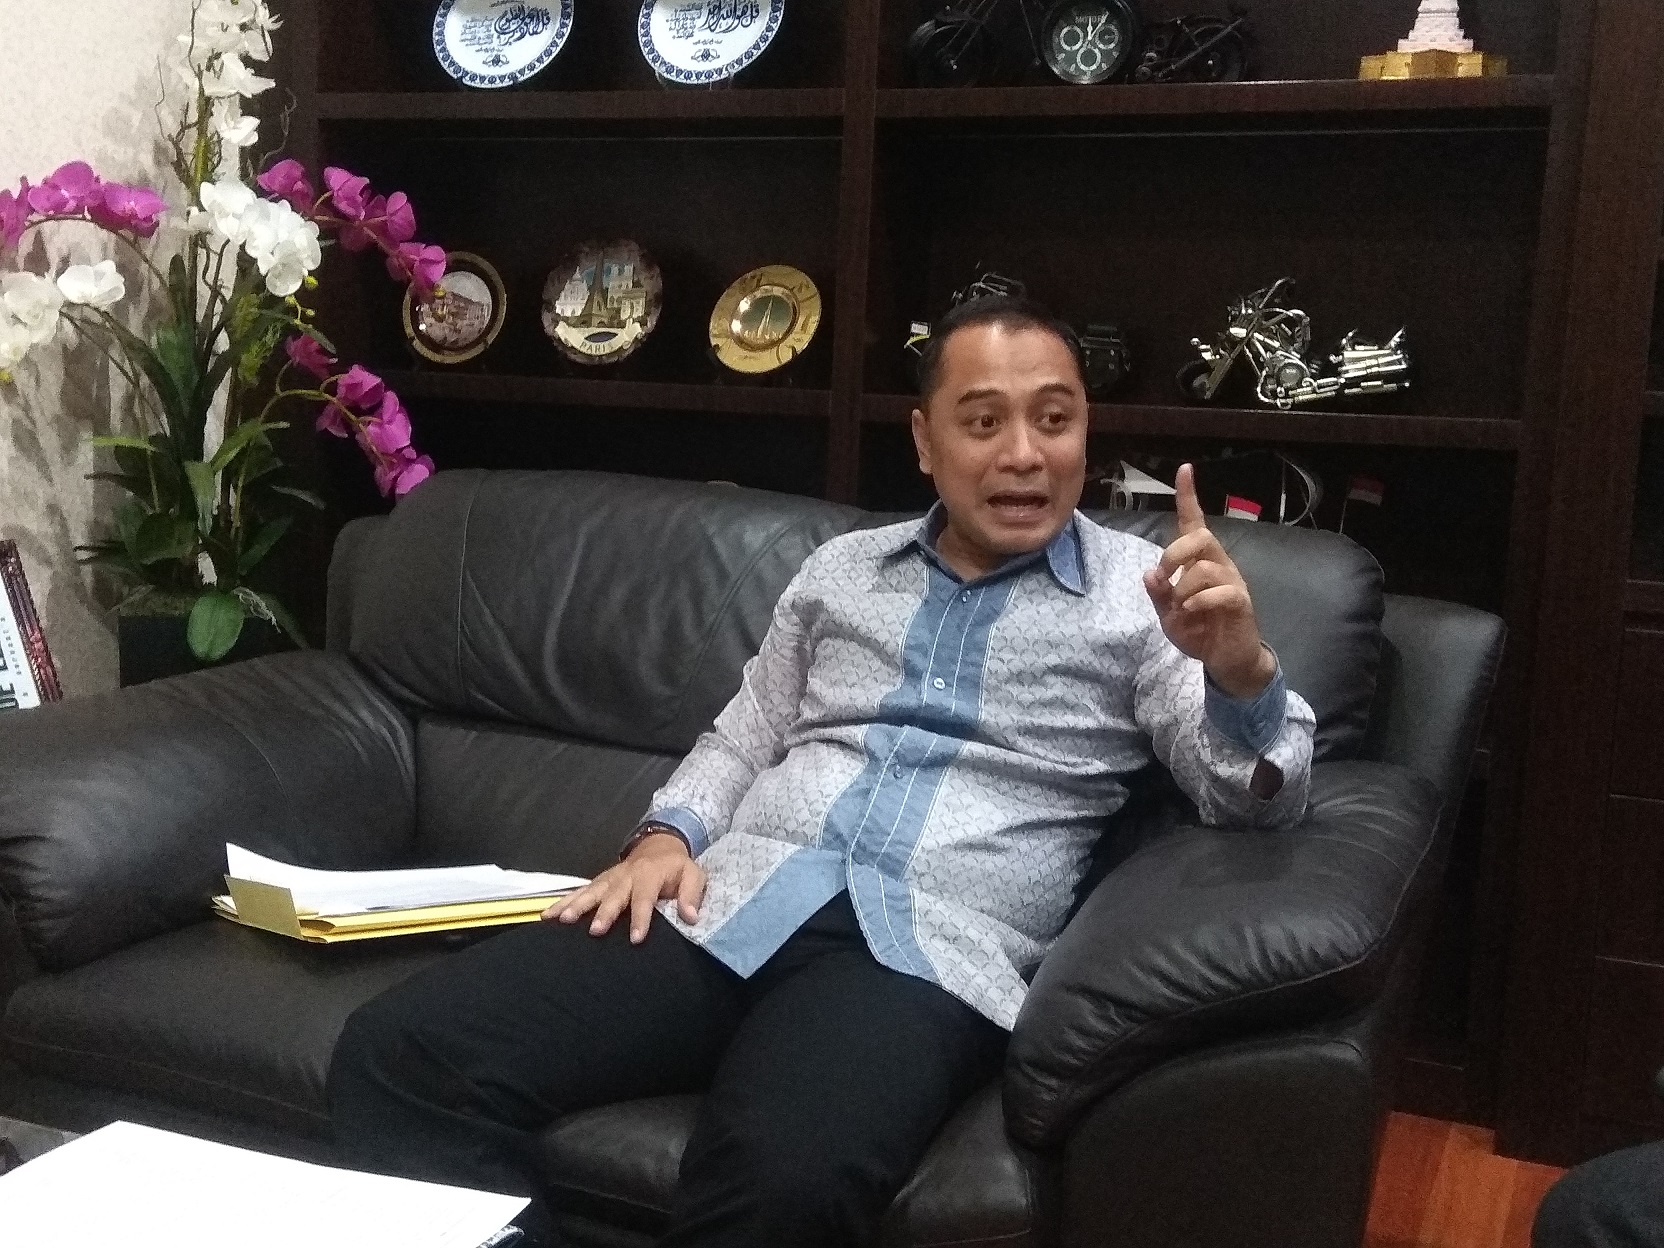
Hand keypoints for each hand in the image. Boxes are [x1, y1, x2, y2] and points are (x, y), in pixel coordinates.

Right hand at [543, 832, 705, 943]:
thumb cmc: (676, 866)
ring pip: (591, 892)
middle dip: (604, 913)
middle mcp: (626, 876)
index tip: (636, 938)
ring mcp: (609, 878)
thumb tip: (691, 917)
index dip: (641, 918)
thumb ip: (691, 895)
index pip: (644, 898)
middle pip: (614, 896)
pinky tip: (547, 915)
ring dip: (577, 906)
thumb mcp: (693, 874)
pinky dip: (563, 901)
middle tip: (595, 931)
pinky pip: (579, 891)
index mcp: (650, 875)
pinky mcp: (599, 881)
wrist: (658, 843)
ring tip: (562, 920)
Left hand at [1142, 463, 1276, 698]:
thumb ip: (1158, 593)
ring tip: (1182, 609)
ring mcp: (1232, 581)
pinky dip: (1199, 602)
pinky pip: (1220, 591)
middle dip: (1174, 553)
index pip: (1194, 522)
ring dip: (1184, 589)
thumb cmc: (1199, 631)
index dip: (1188, 496)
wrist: (1226, 660)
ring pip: (1205, 567)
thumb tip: (1151, 572)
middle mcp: (1219, 564)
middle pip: (1200, 536)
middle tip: (1165, 577)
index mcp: (1200, 561)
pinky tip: (1192, 614)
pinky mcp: (1241, 602)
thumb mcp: (1168, 614)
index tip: (1184, 469)